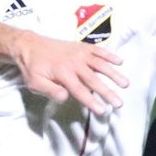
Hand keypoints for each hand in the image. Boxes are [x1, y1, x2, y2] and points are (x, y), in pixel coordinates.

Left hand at [10, 32, 127, 112]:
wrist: (30, 45)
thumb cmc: (33, 67)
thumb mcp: (34, 83)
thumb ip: (50, 90)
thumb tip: (65, 97)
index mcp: (62, 73)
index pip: (80, 90)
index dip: (91, 101)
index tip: (102, 110)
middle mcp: (74, 63)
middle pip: (94, 80)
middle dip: (108, 92)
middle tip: (119, 103)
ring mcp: (80, 53)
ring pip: (100, 64)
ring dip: (114, 74)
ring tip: (125, 84)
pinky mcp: (82, 47)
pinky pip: (99, 50)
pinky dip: (110, 55)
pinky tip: (120, 62)